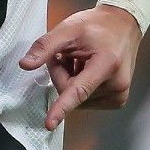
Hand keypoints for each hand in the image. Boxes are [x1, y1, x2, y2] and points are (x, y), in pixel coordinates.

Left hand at [18, 4, 141, 128]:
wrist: (123, 25)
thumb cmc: (97, 25)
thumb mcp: (68, 30)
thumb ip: (45, 47)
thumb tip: (25, 65)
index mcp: (106, 64)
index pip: (78, 90)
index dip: (61, 107)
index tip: (50, 124)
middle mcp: (116, 84)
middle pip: (71, 92)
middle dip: (62, 74)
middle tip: (68, 55)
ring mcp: (119, 94)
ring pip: (77, 99)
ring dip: (71, 80)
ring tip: (82, 60)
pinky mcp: (118, 100)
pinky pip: (87, 100)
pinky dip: (81, 87)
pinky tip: (88, 70)